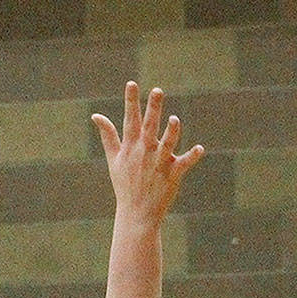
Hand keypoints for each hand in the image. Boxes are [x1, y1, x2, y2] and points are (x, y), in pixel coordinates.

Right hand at [92, 82, 203, 222]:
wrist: (136, 213)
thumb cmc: (124, 183)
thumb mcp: (113, 159)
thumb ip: (108, 135)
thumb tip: (96, 116)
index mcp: (130, 147)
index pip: (130, 120)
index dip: (131, 101)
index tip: (132, 84)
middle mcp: (144, 153)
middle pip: (149, 127)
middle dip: (153, 109)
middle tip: (157, 91)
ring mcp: (158, 164)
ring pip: (166, 144)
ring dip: (170, 132)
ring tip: (174, 119)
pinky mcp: (172, 175)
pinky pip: (184, 164)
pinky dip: (192, 156)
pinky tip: (200, 149)